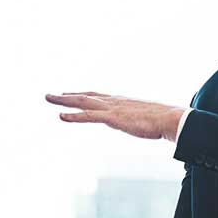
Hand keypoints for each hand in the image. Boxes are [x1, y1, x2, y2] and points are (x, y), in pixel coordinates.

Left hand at [46, 91, 185, 141]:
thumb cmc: (161, 120)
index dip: (81, 95)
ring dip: (63, 100)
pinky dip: (73, 115)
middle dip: (66, 96)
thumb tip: (138, 123)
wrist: (169, 119)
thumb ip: (136, 119)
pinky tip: (61, 115)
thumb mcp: (144, 118)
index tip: (69, 94)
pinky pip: (88, 116)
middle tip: (50, 95)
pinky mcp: (112, 118)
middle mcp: (113, 101)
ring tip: (48, 98)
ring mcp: (111, 108)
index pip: (96, 96)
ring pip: (82, 102)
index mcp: (120, 101)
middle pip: (84, 96)